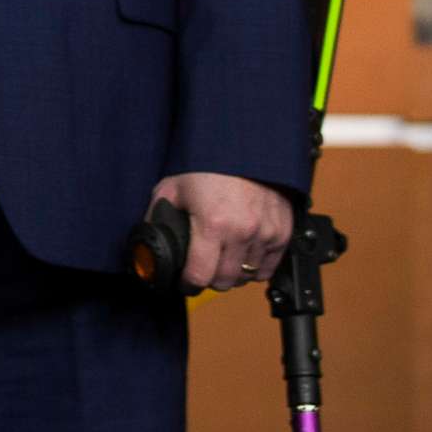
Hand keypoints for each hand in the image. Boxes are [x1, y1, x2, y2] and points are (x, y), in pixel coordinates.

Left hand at [151, 171, 292, 291]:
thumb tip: (147, 241)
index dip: (188, 284)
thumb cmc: (206, 165)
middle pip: (225, 281)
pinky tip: (243, 256)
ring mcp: (266, 233)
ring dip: (233, 274)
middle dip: (209, 279)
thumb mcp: (172, 188)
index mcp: (212, 224)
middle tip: (202, 270)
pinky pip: (270, 267)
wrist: (245, 148)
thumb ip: (158, 216)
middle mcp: (242, 233)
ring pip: (248, 276)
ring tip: (222, 260)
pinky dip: (256, 267)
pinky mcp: (283, 231)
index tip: (184, 282)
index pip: (200, 276)